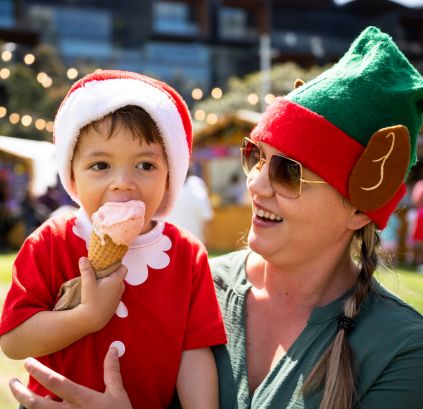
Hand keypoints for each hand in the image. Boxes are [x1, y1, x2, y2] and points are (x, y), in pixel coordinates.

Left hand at [9, 347, 132, 408]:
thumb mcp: (118, 394)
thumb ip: (112, 372)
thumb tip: (113, 349)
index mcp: (83, 400)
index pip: (57, 383)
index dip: (40, 372)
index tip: (28, 362)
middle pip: (37, 405)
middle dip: (21, 393)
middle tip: (11, 382)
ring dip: (26, 404)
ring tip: (23, 394)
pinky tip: (40, 408)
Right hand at [78, 257, 126, 330]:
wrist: (93, 320)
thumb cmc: (91, 300)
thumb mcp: (87, 283)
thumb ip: (86, 270)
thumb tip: (83, 258)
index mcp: (117, 280)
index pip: (123, 267)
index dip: (116, 264)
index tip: (106, 263)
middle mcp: (121, 288)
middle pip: (118, 276)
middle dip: (110, 273)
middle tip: (99, 271)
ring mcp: (119, 297)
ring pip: (116, 285)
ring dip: (109, 282)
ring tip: (97, 282)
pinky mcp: (115, 304)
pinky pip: (113, 293)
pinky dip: (108, 291)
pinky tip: (99, 293)